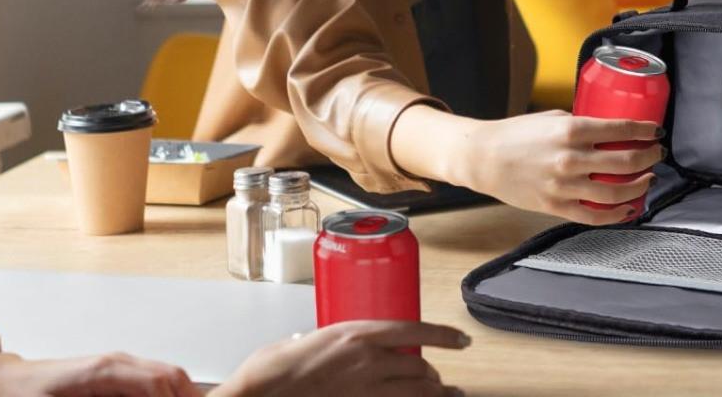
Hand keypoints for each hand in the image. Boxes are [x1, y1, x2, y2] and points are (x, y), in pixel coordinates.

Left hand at [0, 351, 197, 396]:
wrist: (7, 383)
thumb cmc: (25, 396)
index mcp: (106, 370)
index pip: (158, 381)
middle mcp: (118, 364)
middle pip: (170, 376)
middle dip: (188, 396)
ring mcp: (119, 367)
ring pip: (165, 379)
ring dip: (178, 395)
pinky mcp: (115, 378)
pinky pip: (150, 384)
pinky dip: (164, 395)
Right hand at [214, 321, 469, 396]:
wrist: (259, 395)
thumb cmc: (276, 368)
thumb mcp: (315, 338)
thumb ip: (341, 342)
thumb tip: (348, 346)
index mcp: (359, 334)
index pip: (416, 331)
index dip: (444, 336)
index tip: (461, 339)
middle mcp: (368, 362)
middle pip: (420, 368)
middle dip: (434, 376)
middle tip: (441, 379)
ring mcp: (365, 392)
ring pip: (414, 394)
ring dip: (433, 395)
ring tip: (446, 395)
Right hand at [459, 109, 663, 224]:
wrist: (484, 157)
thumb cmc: (516, 133)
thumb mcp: (552, 117)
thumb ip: (579, 124)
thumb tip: (608, 129)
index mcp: (570, 129)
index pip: (620, 129)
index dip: (644, 131)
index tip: (656, 132)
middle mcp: (570, 158)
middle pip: (625, 161)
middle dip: (649, 157)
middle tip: (657, 154)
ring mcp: (563, 185)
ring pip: (614, 192)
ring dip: (638, 187)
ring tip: (647, 179)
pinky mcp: (555, 206)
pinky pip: (593, 216)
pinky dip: (615, 215)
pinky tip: (627, 209)